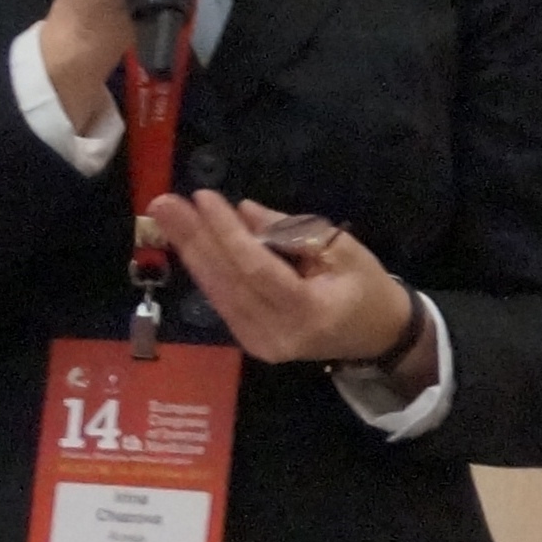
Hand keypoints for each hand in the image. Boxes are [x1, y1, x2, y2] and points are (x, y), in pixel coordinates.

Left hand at [148, 192, 411, 366]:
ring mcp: (262, 344)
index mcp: (309, 312)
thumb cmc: (365, 286)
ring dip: (192, 252)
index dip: (227, 233)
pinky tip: (188, 243)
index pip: (257, 269)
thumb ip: (291, 231)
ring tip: (167, 217)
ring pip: (219, 293)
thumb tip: (244, 213)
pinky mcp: (252, 343)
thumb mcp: (342, 248)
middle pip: (228, 282)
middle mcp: (279, 335)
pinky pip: (223, 302)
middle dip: (194, 239)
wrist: (377, 335)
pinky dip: (206, 270)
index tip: (204, 197)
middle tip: (164, 204)